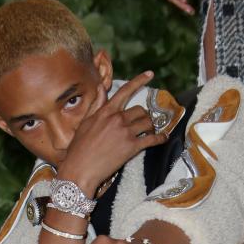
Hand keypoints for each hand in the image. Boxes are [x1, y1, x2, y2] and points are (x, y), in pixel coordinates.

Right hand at [58, 72, 167, 196]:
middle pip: (140, 110)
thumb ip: (96, 105)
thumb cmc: (79, 148)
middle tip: (143, 124)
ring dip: (150, 127)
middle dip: (143, 117)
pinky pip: (152, 139)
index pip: (125, 91)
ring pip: (147, 123)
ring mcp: (125, 132)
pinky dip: (160, 139)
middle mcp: (117, 119)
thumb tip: (101, 88)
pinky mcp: (131, 147)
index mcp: (106, 111)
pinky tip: (163, 138)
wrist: (80, 169)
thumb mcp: (85, 123)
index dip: (139, 80)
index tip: (150, 74)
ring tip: (148, 132)